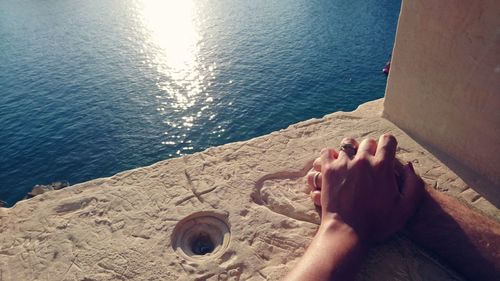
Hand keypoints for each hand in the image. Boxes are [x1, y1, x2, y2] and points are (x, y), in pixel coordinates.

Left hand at [306, 134, 423, 242]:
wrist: (348, 232)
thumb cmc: (378, 223)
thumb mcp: (406, 208)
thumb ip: (414, 184)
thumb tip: (407, 165)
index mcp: (383, 166)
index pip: (387, 140)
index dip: (388, 145)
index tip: (386, 153)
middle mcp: (363, 160)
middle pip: (367, 142)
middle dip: (370, 150)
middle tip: (369, 163)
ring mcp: (343, 164)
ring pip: (347, 144)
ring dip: (351, 151)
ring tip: (351, 163)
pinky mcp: (328, 170)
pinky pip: (327, 152)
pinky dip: (330, 155)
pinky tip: (335, 165)